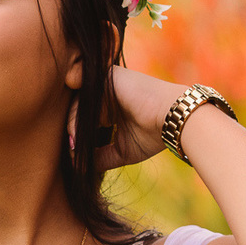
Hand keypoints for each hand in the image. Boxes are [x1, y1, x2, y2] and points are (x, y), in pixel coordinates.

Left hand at [69, 66, 186, 171]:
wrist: (173, 118)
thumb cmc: (153, 134)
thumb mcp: (121, 150)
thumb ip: (100, 156)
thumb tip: (79, 168)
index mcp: (112, 104)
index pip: (86, 117)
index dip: (78, 135)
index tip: (75, 153)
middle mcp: (107, 90)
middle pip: (79, 109)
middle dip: (73, 131)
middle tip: (72, 150)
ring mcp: (106, 81)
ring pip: (79, 104)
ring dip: (73, 126)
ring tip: (74, 146)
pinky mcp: (106, 76)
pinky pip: (83, 97)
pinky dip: (76, 117)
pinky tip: (76, 134)